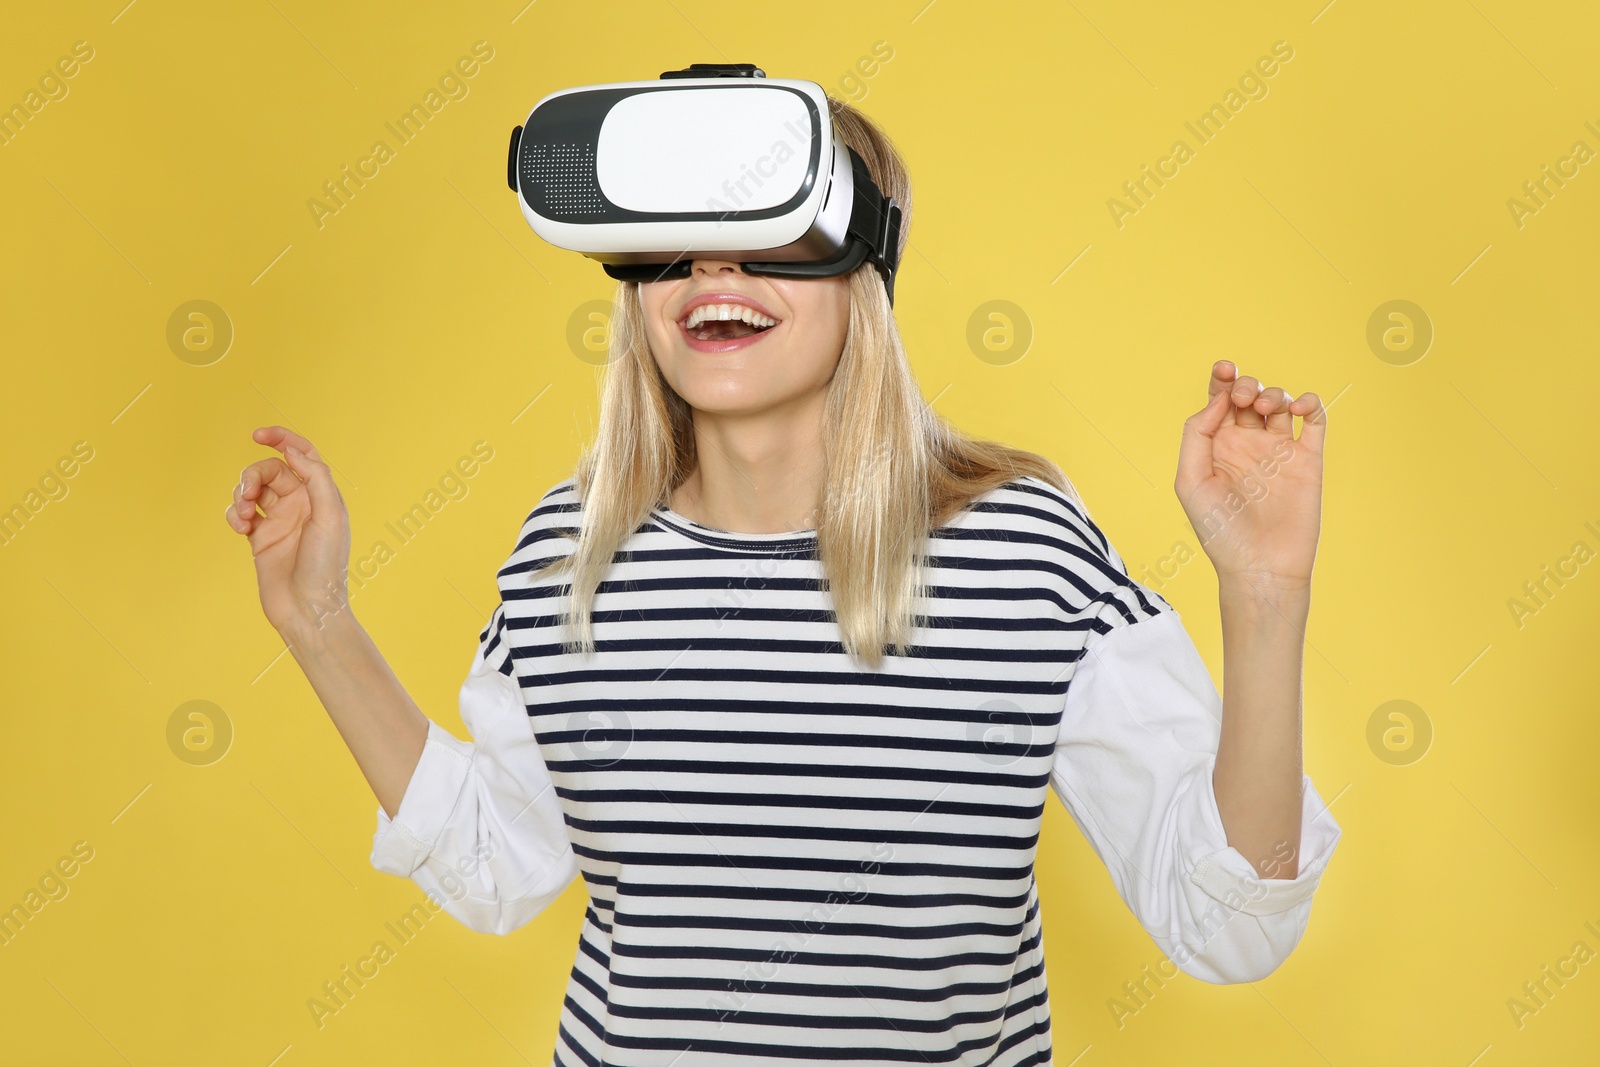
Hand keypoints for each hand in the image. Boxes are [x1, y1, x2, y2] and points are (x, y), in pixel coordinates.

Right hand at [224, 426, 351, 636]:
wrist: (308, 610)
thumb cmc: (325, 566)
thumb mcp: (329, 517)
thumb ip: (316, 478)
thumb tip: (294, 451)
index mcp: (321, 495)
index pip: (301, 454)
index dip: (281, 438)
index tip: (257, 435)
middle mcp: (301, 504)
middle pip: (270, 470)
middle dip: (253, 475)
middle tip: (248, 495)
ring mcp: (279, 521)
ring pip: (252, 490)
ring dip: (241, 494)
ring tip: (243, 515)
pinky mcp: (260, 538)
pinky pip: (240, 513)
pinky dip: (234, 513)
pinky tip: (240, 527)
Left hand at [1174, 361, 1326, 586]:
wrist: (1260, 566)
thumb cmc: (1219, 531)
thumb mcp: (1190, 481)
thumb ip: (1196, 435)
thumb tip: (1218, 401)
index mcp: (1217, 447)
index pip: (1219, 401)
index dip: (1222, 378)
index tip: (1224, 369)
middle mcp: (1248, 445)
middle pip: (1249, 396)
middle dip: (1246, 385)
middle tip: (1244, 399)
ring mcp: (1279, 451)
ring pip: (1280, 403)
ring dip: (1273, 394)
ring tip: (1264, 409)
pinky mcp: (1309, 460)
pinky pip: (1315, 420)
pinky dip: (1310, 403)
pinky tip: (1298, 409)